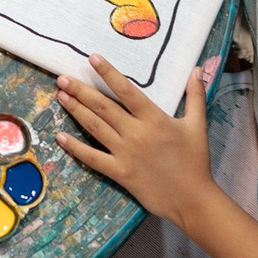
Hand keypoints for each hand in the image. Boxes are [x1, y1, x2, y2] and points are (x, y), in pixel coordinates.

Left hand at [53, 55, 218, 232]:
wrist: (191, 199)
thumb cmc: (195, 161)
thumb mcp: (197, 125)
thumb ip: (195, 95)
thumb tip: (196, 68)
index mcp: (154, 119)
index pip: (126, 91)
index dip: (108, 73)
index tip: (92, 58)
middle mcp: (136, 133)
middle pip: (103, 107)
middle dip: (81, 90)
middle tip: (62, 78)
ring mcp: (125, 153)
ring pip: (95, 127)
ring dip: (76, 110)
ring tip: (60, 96)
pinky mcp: (119, 172)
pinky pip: (92, 157)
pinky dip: (75, 147)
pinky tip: (60, 137)